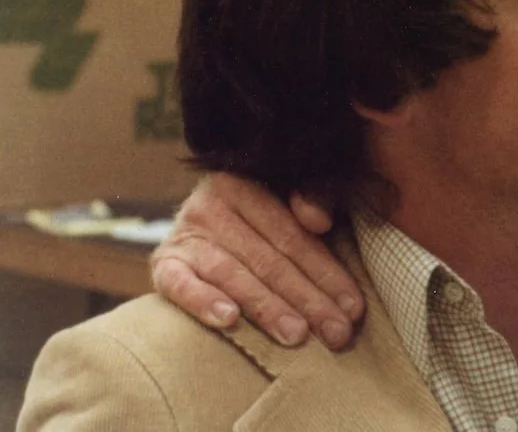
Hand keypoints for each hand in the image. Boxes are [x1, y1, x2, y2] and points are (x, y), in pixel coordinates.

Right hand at [149, 173, 364, 348]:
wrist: (204, 223)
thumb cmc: (264, 218)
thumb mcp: (291, 199)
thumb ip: (313, 197)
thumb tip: (318, 221)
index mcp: (249, 184)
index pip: (293, 236)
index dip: (327, 272)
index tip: (353, 307)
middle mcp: (213, 204)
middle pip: (269, 260)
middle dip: (308, 300)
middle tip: (336, 333)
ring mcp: (186, 234)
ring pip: (234, 274)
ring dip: (268, 309)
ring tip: (298, 335)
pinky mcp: (164, 263)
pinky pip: (180, 284)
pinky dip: (203, 301)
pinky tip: (229, 319)